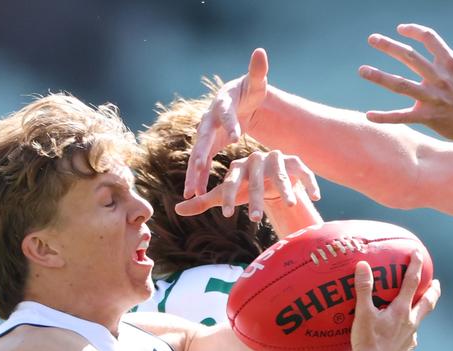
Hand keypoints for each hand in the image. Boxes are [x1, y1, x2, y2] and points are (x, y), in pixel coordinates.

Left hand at [175, 148, 319, 220]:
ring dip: (285, 189)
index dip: (228, 198)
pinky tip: (315, 196)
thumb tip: (177, 209)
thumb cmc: (245, 188)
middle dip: (256, 200)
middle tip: (255, 220)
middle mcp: (256, 160)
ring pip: (280, 175)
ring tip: (290, 204)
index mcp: (238, 167)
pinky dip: (309, 182)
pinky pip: (303, 171)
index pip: (230, 182)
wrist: (270, 179)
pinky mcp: (295, 162)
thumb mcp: (224, 195)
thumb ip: (203, 202)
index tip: (228, 216)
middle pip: (255, 181)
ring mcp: (277, 160)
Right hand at [184, 48, 270, 201]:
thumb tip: (260, 52)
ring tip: (191, 193)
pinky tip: (195, 196)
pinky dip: (197, 180)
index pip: (226, 113)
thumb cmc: (250, 91)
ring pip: (197, 156)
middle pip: (204, 138)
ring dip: (194, 175)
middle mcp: (210, 119)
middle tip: (200, 169)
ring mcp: (207, 134)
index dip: (229, 123)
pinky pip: (201, 165)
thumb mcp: (257, 83)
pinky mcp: (208, 146)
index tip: (236, 136)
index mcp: (223, 103)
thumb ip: (258, 72)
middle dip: (201, 155)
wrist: (239, 100)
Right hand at [347, 251, 439, 350]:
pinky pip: (409, 339)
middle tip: (436, 283)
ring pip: (418, 322)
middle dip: (432, 292)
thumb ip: (363, 290)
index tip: (417, 253)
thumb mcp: (362, 314)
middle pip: (427, 303)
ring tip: (416, 310)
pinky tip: (400, 337)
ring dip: (419, 313)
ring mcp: (410, 339)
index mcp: (402, 311)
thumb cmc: (368, 343)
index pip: (412, 282)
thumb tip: (362, 265)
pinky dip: (407, 334)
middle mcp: (411, 324)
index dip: (414, 266)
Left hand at [358, 17, 452, 142]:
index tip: (400, 29)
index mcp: (452, 63)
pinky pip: (403, 117)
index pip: (429, 39)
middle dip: (389, 46)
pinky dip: (385, 117)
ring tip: (362, 70)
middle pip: (410, 57)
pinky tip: (368, 115)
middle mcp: (440, 78)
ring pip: (401, 85)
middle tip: (372, 38)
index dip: (414, 30)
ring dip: (380, 77)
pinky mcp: (428, 117)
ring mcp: (433, 98)